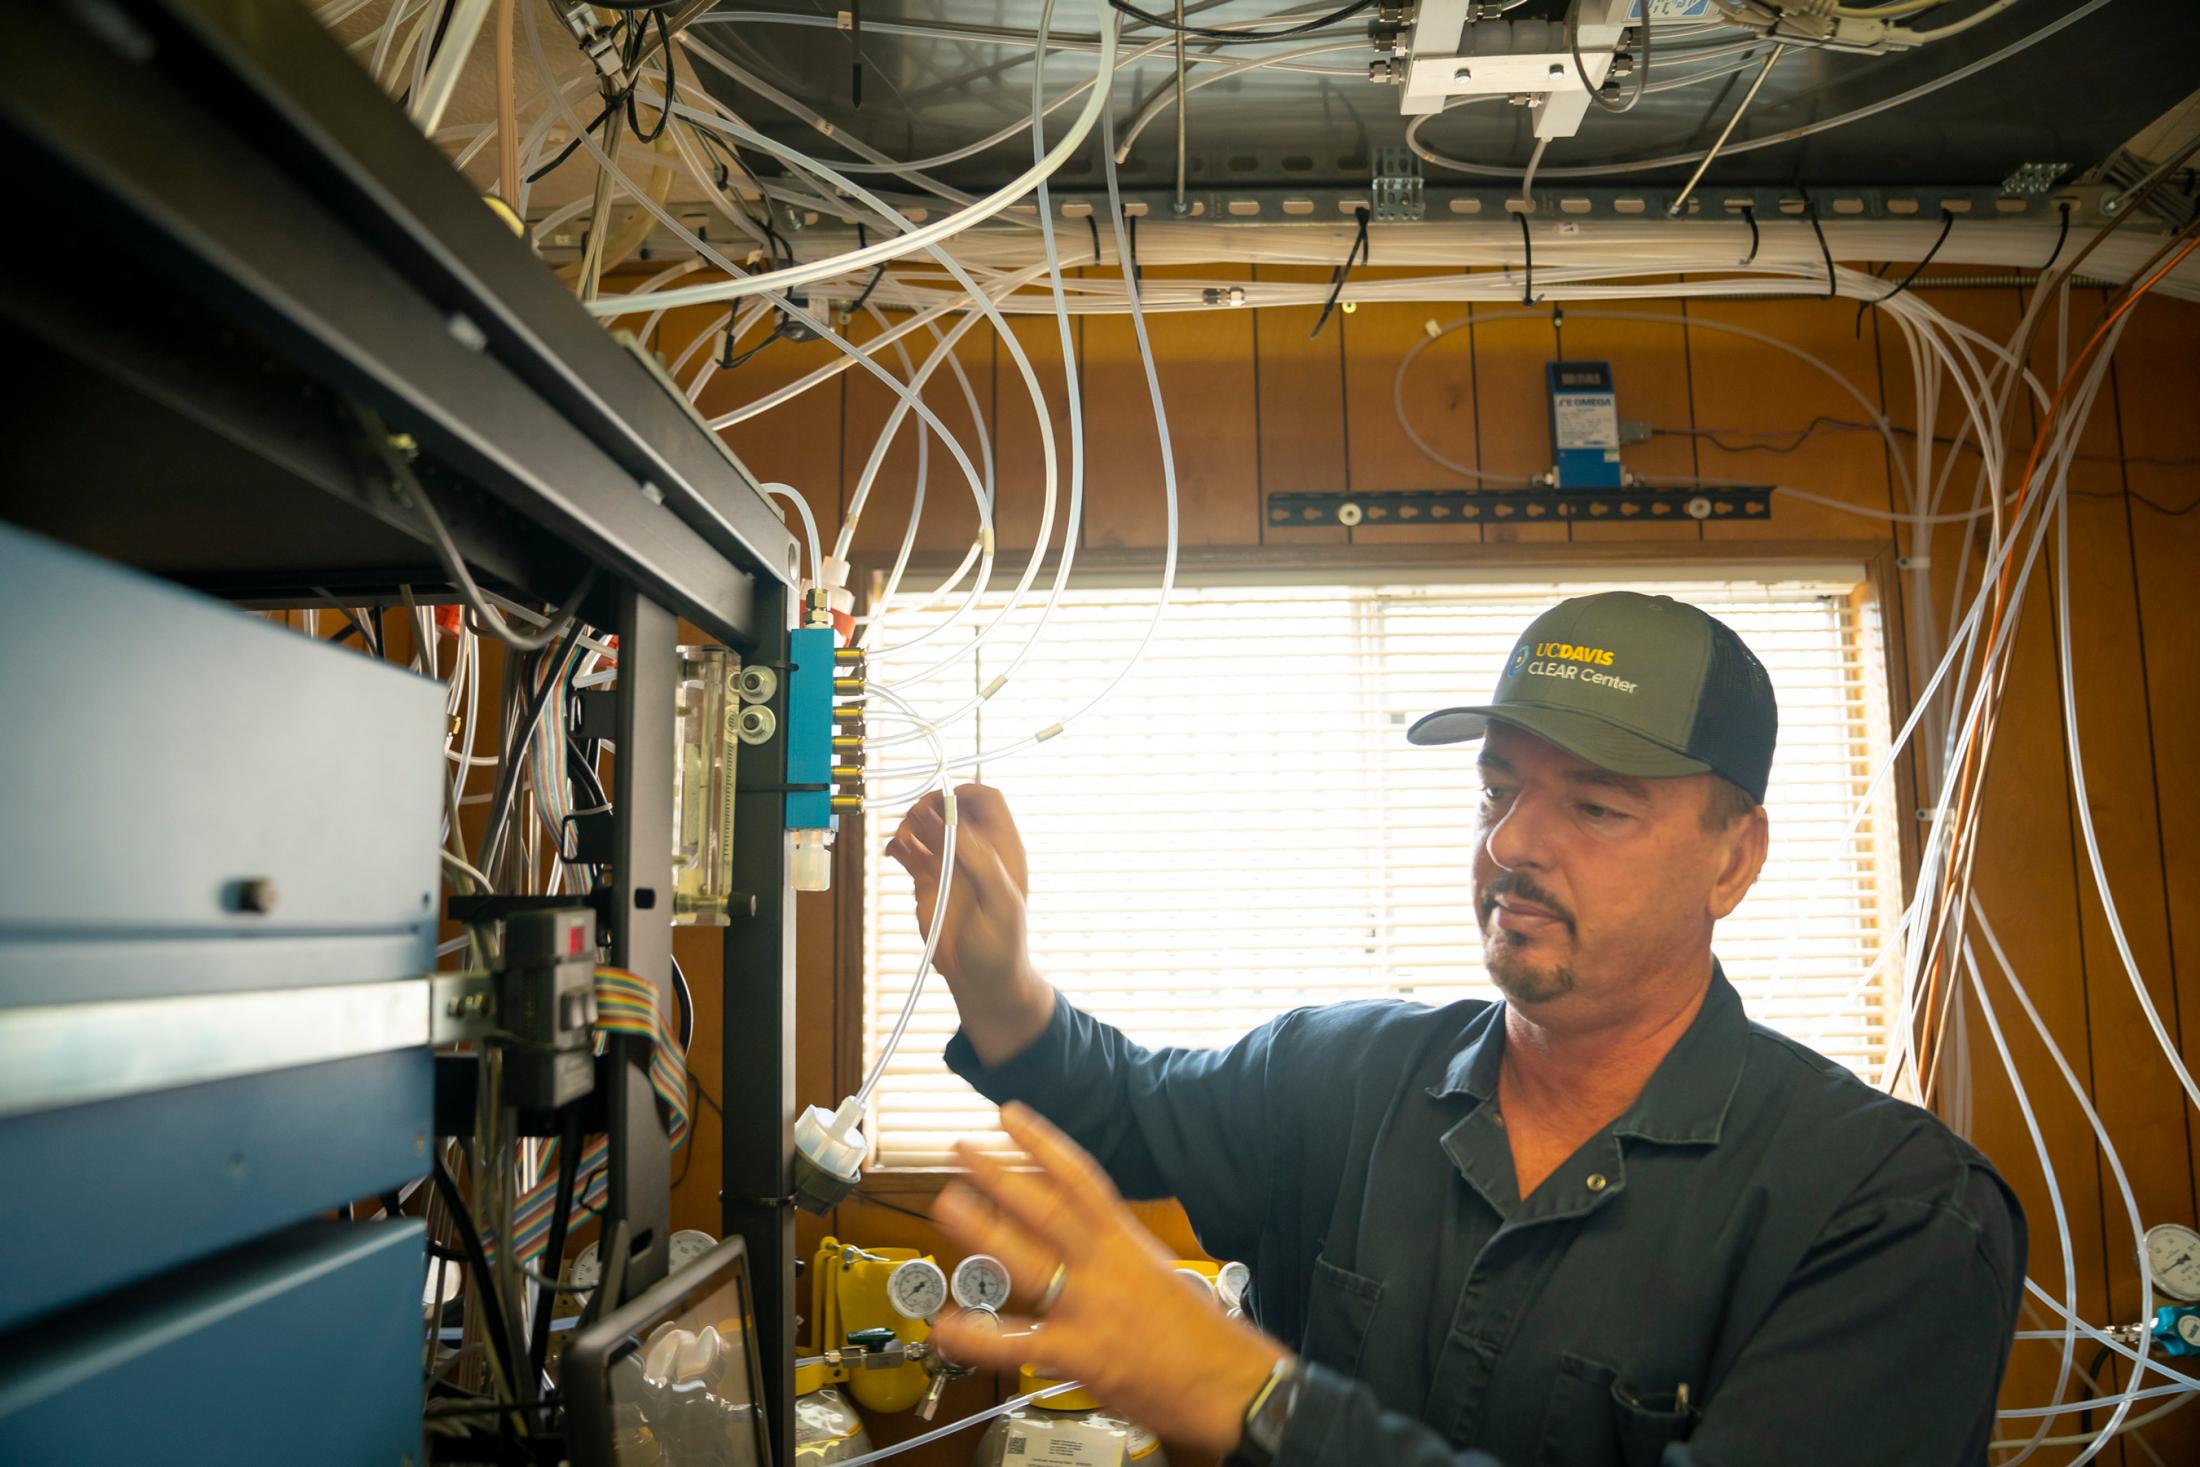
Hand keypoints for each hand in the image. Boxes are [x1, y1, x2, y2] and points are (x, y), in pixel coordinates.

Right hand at [885, 786, 1051, 1062]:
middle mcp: (973, 850)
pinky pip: (908, 849)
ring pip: (923, 824)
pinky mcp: (926, 881)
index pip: (985, 800)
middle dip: (929, 807)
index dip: (965, 794)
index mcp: (1001, 848)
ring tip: (905, 844)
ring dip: (909, 825)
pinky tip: (896, 854)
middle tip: (917, 823)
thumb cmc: (1001, 946)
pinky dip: (897, 845)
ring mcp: (948, 863)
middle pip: (947, 805)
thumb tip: (951, 822)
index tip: (944, 803)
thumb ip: (980, 861)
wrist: (981, 980)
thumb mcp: (1001, 902)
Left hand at [928, 1103, 1290, 1454]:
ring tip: (947, 1204)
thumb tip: (1084, 1249)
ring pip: (1026, 1260)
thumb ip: (1117, 1259)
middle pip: (1045, 1209)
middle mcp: (1104, 1265)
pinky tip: (946, 1326)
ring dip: (982, 1230)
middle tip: (961, 1150)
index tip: (1010, 1118)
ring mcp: (1088, 1307)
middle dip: (999, 1176)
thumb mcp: (1160, 1276)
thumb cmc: (1200, 1334)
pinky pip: (1017, 1343)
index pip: (1079, 1180)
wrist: (1228, 1382)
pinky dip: (977, 1338)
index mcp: (1127, 1242)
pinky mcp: (1077, 1354)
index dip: (1043, 1144)